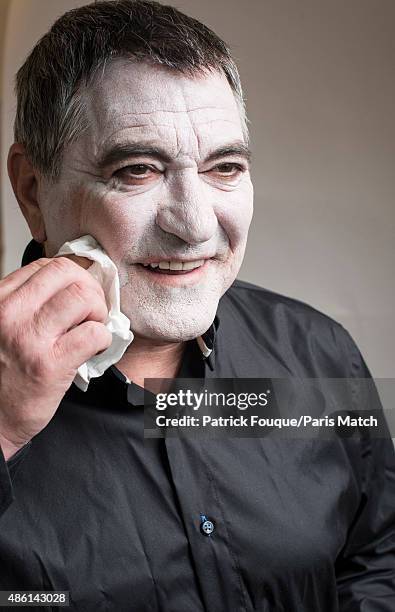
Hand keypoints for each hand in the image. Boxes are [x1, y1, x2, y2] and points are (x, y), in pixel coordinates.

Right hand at [0, 256, 111, 460]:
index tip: (78, 295)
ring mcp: (29, 337)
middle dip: (89, 288)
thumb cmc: (1, 373)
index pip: (45, 266)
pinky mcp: (50, 364)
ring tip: (91, 328)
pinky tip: (93, 348)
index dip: (72, 278)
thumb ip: (27, 303)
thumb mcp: (2, 326)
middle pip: (67, 273)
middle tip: (91, 310)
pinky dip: (102, 338)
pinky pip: (94, 332)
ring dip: (98, 311)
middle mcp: (9, 313)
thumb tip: (73, 284)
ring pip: (83, 297)